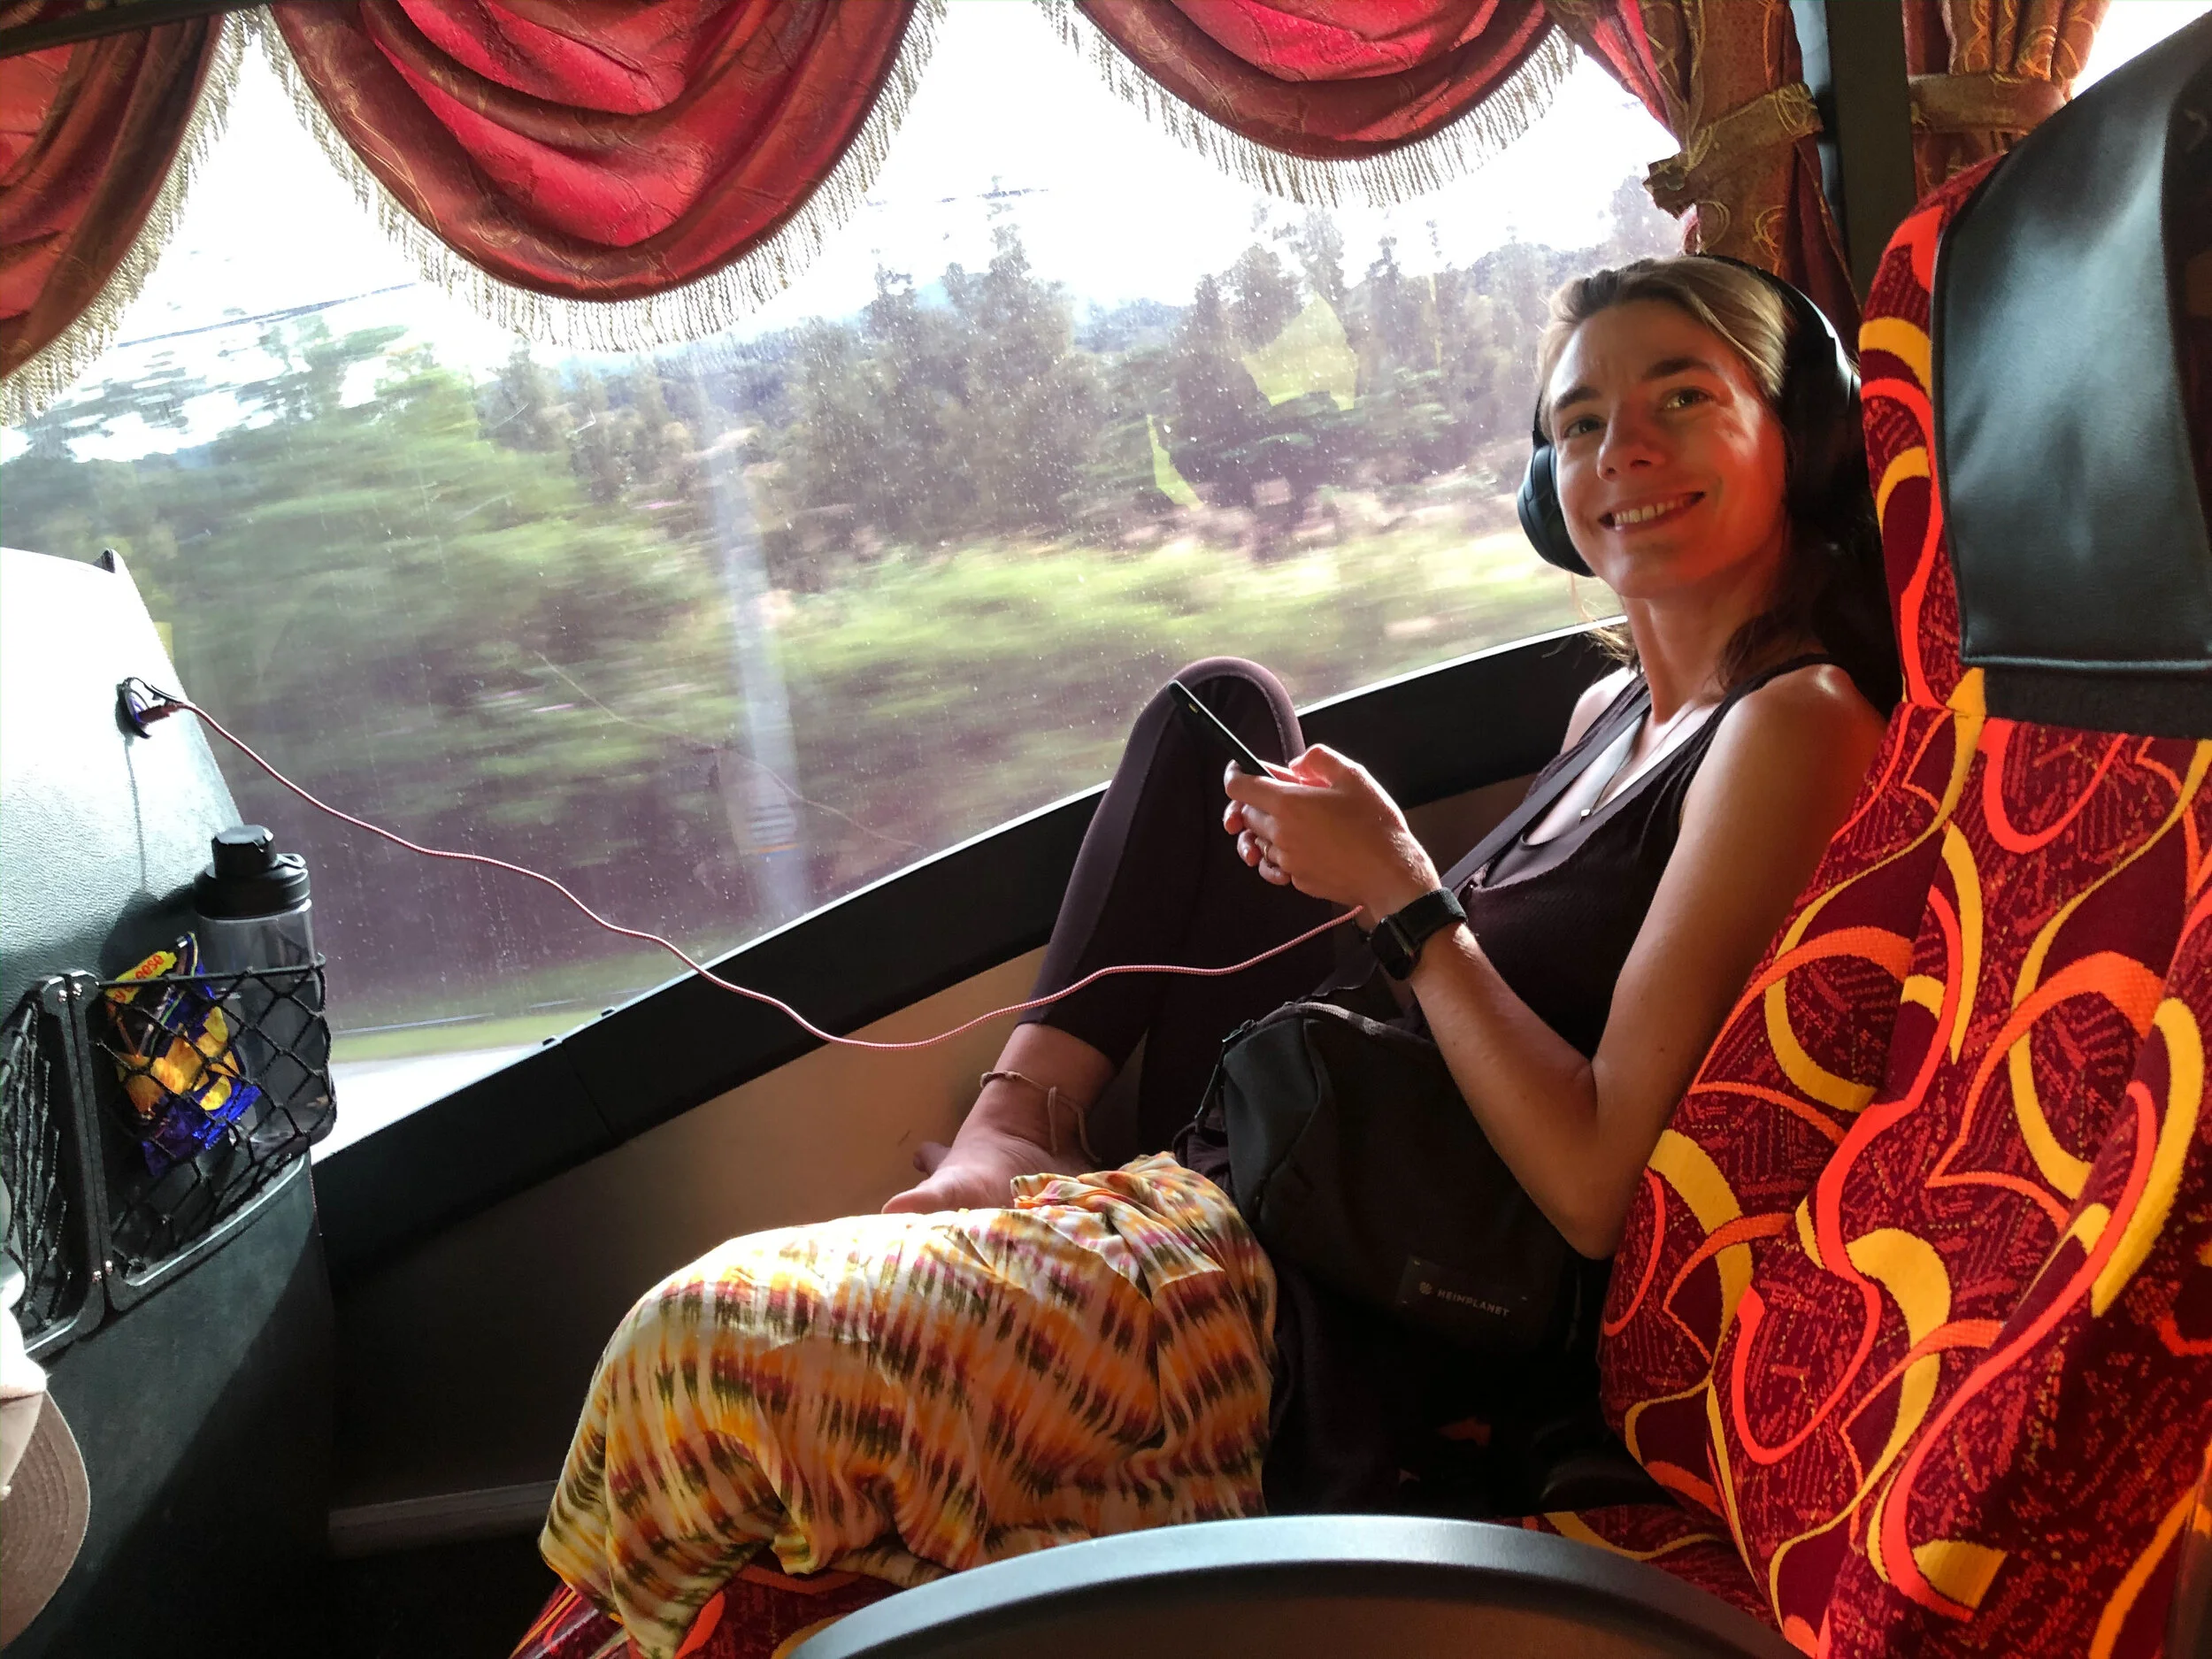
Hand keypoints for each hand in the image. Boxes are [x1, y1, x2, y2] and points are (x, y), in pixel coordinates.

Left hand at [1222, 745, 1439, 921]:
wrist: (1390, 873)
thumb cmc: (1374, 824)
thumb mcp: (1353, 776)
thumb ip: (1318, 760)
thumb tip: (1295, 764)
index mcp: (1287, 804)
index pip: (1238, 787)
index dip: (1235, 774)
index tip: (1241, 770)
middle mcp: (1279, 833)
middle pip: (1246, 813)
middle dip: (1258, 801)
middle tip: (1285, 795)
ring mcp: (1286, 860)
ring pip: (1260, 839)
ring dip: (1270, 828)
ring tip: (1300, 823)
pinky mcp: (1297, 880)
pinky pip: (1276, 864)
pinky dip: (1281, 854)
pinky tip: (1303, 848)